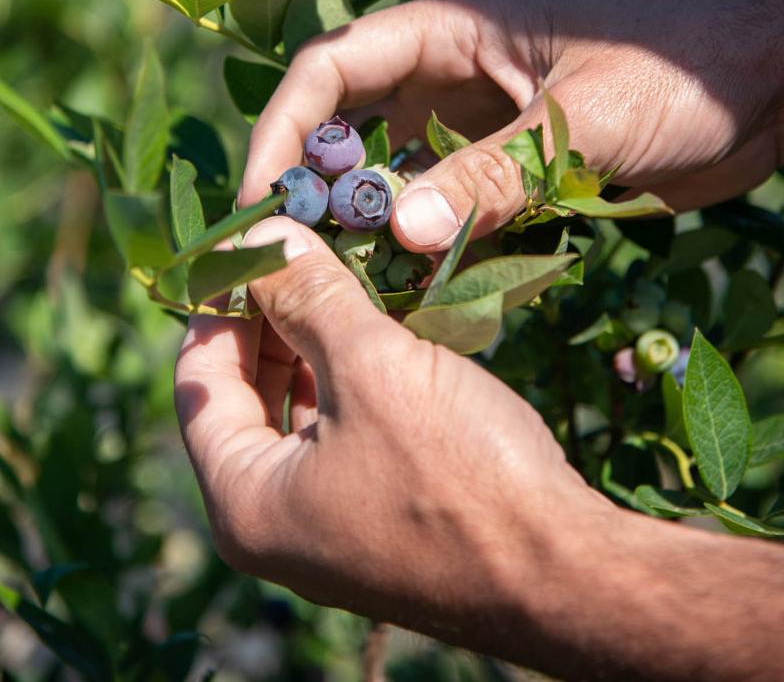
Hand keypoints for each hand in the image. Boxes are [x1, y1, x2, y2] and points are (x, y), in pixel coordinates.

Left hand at [174, 218, 783, 680]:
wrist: (565, 569)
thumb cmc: (458, 471)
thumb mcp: (372, 367)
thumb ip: (309, 295)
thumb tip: (262, 234)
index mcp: (247, 501)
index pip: (198, 381)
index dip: (219, 302)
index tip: (249, 241)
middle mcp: (275, 522)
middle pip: (246, 394)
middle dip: (271, 315)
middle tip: (298, 243)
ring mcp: (328, 522)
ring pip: (300, 408)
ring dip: (315, 339)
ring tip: (339, 268)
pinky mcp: (378, 513)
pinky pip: (344, 429)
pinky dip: (352, 373)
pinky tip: (379, 321)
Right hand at [241, 0, 783, 251]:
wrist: (772, 82)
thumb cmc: (680, 68)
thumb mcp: (582, 117)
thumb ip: (493, 172)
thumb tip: (397, 233)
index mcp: (451, 28)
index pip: (332, 67)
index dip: (285, 130)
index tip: (263, 202)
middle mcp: (451, 74)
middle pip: (352, 128)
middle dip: (319, 191)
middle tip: (297, 266)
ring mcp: (482, 123)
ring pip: (400, 178)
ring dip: (377, 230)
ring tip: (358, 293)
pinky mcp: (517, 168)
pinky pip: (454, 209)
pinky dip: (437, 247)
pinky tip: (428, 293)